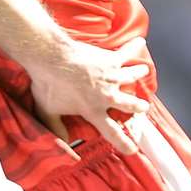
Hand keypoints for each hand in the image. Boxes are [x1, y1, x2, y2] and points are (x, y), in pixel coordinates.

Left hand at [26, 38, 152, 155]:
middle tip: (143, 107)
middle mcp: (107, 96)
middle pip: (131, 105)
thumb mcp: (47, 111)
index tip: (133, 149)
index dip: (123, 142)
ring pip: (132, 77)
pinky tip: (139, 41)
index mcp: (93, 111)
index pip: (112, 132)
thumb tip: (62, 141)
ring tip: (143, 71)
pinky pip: (126, 53)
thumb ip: (55, 127)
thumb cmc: (48, 84)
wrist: (52, 59)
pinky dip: (133, 47)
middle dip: (139, 107)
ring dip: (138, 74)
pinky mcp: (110, 60)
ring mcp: (111, 77)